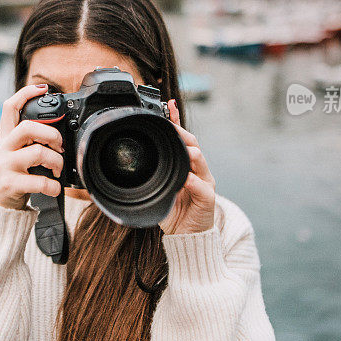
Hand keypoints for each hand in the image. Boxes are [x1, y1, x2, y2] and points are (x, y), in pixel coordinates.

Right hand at [0, 84, 64, 209]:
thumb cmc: (13, 174)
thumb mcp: (15, 153)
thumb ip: (30, 140)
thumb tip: (58, 131)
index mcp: (6, 137)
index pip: (10, 107)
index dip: (25, 93)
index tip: (42, 88)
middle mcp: (4, 148)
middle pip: (27, 128)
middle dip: (51, 134)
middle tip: (60, 146)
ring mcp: (5, 165)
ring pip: (37, 153)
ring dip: (56, 161)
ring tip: (58, 169)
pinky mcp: (10, 184)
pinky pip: (38, 181)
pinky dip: (52, 185)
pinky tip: (55, 187)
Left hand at [159, 99, 215, 234]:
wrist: (188, 236)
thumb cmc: (174, 211)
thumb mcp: (160, 189)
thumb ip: (154, 174)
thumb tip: (132, 161)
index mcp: (187, 165)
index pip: (183, 138)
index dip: (177, 120)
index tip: (168, 104)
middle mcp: (198, 170)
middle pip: (193, 144)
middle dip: (182, 132)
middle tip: (171, 124)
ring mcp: (205, 183)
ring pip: (200, 161)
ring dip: (191, 153)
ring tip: (184, 147)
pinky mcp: (208, 199)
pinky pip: (201, 187)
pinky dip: (193, 181)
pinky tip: (186, 178)